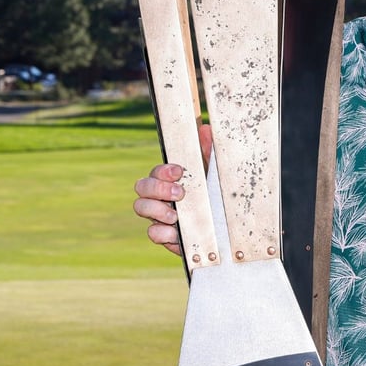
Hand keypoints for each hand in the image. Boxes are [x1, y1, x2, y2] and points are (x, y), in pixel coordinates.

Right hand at [132, 125, 212, 254]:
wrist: (225, 228)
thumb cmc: (216, 196)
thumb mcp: (215, 174)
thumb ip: (209, 153)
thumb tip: (204, 129)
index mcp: (170, 181)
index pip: (156, 171)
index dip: (163, 171)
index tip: (179, 172)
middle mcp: (160, 197)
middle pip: (141, 186)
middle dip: (158, 189)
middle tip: (180, 194)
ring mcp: (159, 216)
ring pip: (140, 207)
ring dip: (156, 210)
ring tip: (175, 215)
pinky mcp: (165, 236)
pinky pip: (152, 233)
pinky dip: (162, 233)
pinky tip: (176, 232)